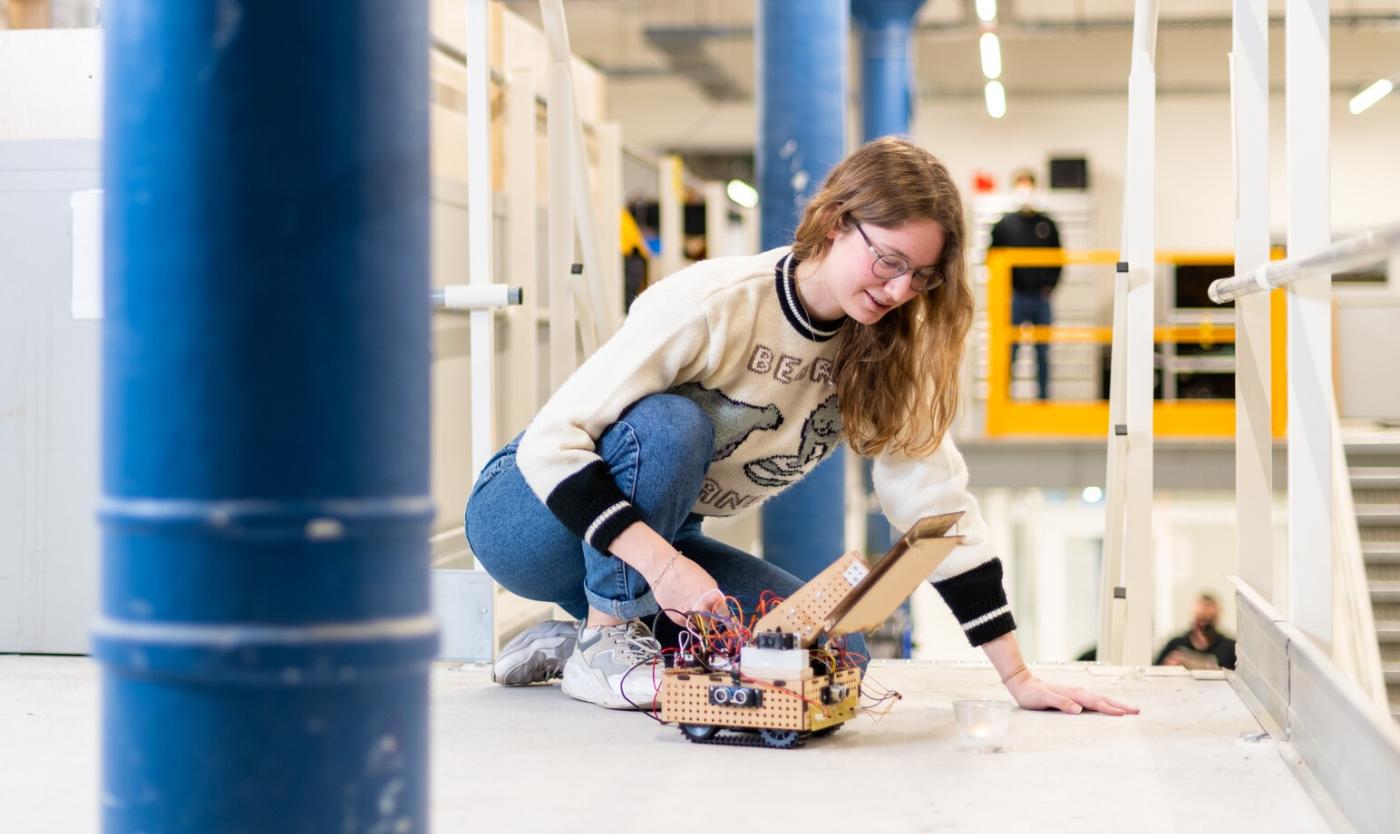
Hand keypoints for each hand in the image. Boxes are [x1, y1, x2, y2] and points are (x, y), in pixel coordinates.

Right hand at [648, 552, 723, 624]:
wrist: (664, 570)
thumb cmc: (688, 571)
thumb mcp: (708, 582)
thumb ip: (714, 597)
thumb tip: (717, 610)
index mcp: (713, 598)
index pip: (723, 615)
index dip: (724, 617)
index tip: (724, 620)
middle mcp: (703, 609)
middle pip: (711, 623)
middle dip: (711, 620)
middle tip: (707, 614)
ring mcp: (690, 616)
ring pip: (699, 626)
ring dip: (699, 621)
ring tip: (694, 611)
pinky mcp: (677, 619)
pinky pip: (687, 624)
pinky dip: (688, 619)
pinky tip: (684, 609)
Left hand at [1004, 671, 1139, 715]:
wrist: (1023, 684)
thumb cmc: (1032, 694)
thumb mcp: (1043, 699)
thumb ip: (1060, 702)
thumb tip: (1078, 710)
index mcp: (1074, 694)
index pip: (1096, 703)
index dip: (1110, 709)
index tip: (1124, 715)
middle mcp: (1078, 692)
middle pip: (1104, 699)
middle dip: (1120, 706)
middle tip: (1137, 712)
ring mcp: (1077, 693)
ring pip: (1100, 699)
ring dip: (1115, 704)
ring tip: (1129, 710)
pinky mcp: (1074, 696)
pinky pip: (1093, 701)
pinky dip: (1105, 704)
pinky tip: (1108, 708)